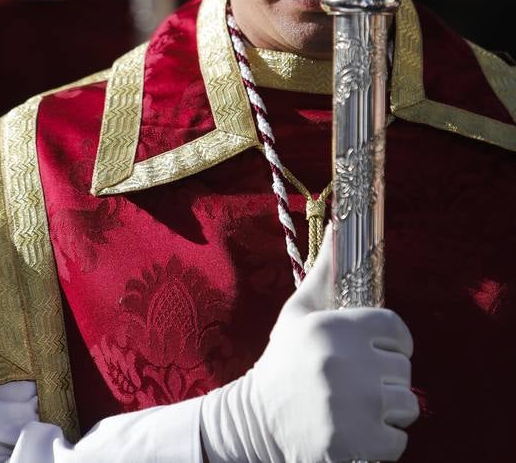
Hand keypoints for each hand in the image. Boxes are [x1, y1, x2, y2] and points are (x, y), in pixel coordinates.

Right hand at [200, 226, 418, 462]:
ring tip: (359, 405)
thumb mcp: (300, 311)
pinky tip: (357, 430)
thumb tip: (338, 223)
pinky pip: (399, 439)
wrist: (256, 419)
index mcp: (334, 327)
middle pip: (402, 367)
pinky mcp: (356, 445)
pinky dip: (384, 440)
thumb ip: (325, 270)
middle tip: (358, 380)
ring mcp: (353, 407)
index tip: (378, 349)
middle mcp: (345, 364)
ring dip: (388, 408)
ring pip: (406, 403)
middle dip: (385, 374)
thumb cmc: (284, 359)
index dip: (392, 340)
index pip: (396, 328)